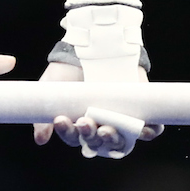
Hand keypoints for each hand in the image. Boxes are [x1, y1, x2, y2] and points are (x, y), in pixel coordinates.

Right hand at [32, 61, 163, 157]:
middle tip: (85, 122)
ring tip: (106, 129)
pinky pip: (149, 129)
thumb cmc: (68, 71)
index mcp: (79, 124)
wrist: (90, 47)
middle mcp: (101, 125)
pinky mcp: (140, 110)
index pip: (75, 138)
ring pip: (122, 140)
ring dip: (114, 139)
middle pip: (99, 143)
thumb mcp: (50, 89)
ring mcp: (121, 119)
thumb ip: (43, 114)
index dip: (69, 133)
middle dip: (91, 137)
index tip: (61, 119)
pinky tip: (143, 130)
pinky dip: (149, 132)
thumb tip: (40, 140)